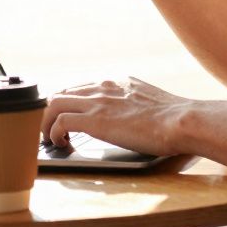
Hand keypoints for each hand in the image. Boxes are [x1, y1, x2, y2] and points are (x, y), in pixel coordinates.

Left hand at [40, 77, 194, 156]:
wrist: (180, 120)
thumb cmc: (173, 119)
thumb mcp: (149, 102)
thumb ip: (134, 105)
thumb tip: (134, 118)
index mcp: (116, 83)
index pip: (80, 88)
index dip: (68, 104)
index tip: (66, 118)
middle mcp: (103, 87)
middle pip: (62, 93)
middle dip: (51, 112)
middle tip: (51, 130)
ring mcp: (97, 101)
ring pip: (53, 103)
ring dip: (46, 122)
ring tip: (50, 138)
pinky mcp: (94, 119)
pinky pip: (60, 121)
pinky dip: (54, 133)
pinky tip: (61, 143)